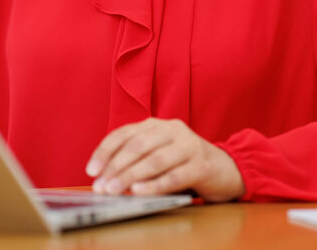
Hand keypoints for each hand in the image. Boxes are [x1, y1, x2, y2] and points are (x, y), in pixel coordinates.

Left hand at [85, 118, 243, 201]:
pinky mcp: (202, 164)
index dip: (105, 151)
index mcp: (156, 124)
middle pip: (137, 146)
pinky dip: (155, 185)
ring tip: (115, 190)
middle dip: (116, 166)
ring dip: (131, 177)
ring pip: (154, 160)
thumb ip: (136, 159)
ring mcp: (189, 145)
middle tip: (101, 185)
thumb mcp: (158, 154)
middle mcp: (172, 129)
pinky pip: (174, 176)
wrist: (226, 168)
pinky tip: (140, 192)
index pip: (124, 134)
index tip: (91, 170)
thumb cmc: (183, 163)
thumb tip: (105, 178)